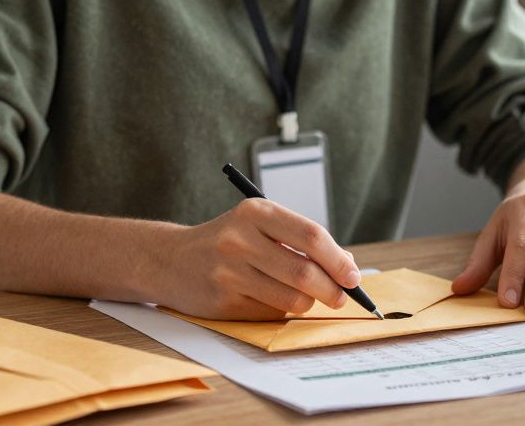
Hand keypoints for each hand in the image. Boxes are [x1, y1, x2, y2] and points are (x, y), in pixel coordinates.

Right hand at [162, 198, 361, 319]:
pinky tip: (271, 299)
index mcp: (255, 212)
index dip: (338, 259)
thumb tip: (348, 266)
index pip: (311, 235)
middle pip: (304, 271)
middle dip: (332, 289)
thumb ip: (300, 240)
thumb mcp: (259, 225)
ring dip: (308, 303)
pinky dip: (282, 311)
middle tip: (341, 297)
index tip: (353, 275)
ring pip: (291, 298)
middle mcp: (240, 239)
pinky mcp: (223, 301)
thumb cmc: (227, 241)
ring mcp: (229, 272)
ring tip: (304, 297)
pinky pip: (270, 313)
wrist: (170, 260)